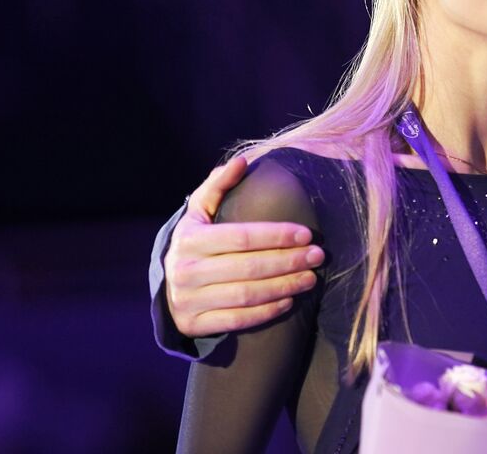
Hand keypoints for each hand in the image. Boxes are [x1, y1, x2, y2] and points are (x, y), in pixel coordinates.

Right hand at [164, 157, 323, 336]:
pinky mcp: (193, 325)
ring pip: (245, 295)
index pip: (241, 237)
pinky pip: (237, 321)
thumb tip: (242, 161)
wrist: (168, 285)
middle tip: (317, 256)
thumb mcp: (200, 211)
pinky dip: (266, 312)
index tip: (306, 234)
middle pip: (248, 267)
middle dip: (288, 261)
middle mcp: (184, 271)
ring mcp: (187, 301)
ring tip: (311, 278)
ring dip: (284, 286)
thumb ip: (218, 185)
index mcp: (189, 239)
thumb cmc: (196, 241)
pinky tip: (289, 301)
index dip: (276, 235)